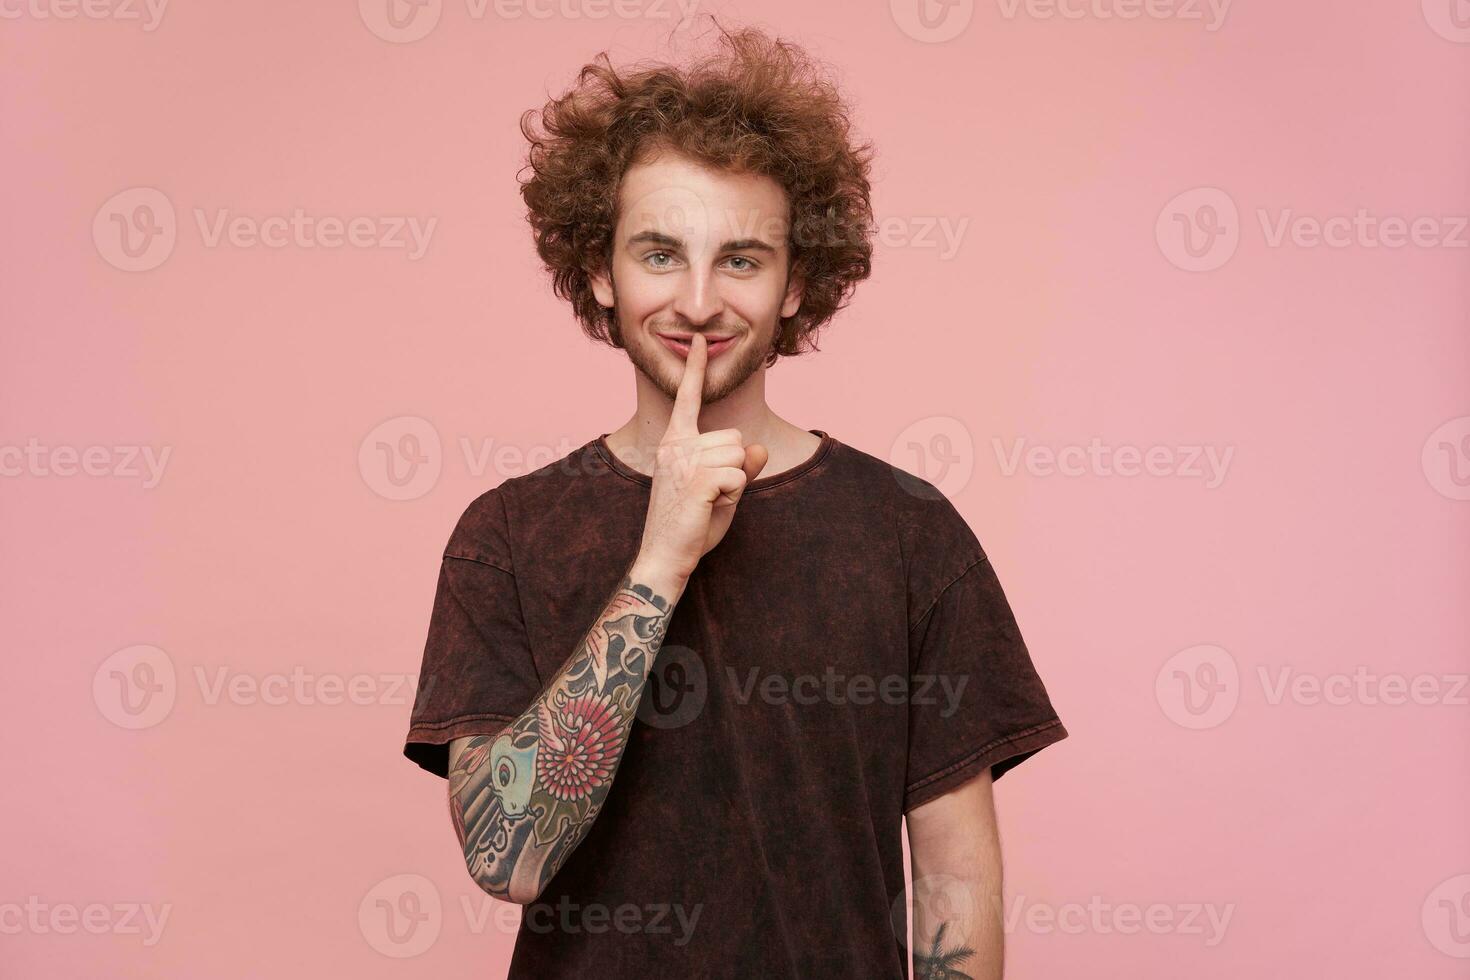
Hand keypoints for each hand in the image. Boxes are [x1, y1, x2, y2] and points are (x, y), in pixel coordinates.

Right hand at [636, 334, 768, 582]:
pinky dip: (735, 495)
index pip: (687, 398)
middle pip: (736, 437)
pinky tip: (711, 507)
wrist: (664, 555)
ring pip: (740, 455)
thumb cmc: (691, 524)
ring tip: (708, 500)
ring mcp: (684, 460)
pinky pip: (739, 476)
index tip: (700, 340)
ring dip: (735, 482)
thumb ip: (740, 467)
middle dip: (735, 467)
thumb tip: (759, 448)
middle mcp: (675, 445)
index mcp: (674, 442)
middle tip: (710, 493)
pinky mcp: (697, 478)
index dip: (696, 369)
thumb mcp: (721, 490)